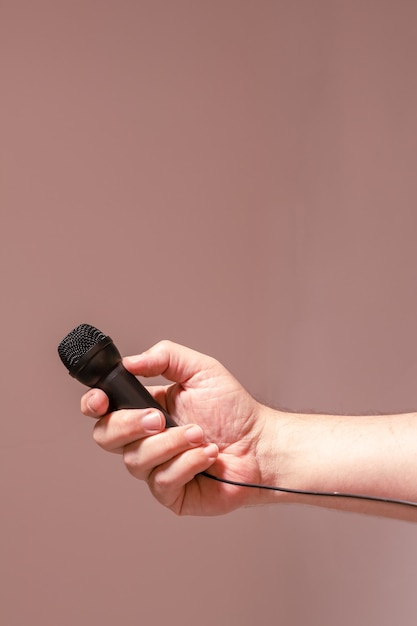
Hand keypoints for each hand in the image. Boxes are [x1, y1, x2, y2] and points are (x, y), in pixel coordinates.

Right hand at [81, 341, 277, 515]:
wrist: (261, 443)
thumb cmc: (234, 410)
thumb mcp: (200, 370)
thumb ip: (164, 357)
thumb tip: (130, 361)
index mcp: (144, 408)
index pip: (103, 409)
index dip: (92, 405)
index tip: (100, 400)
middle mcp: (145, 439)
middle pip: (105, 437)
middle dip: (130, 425)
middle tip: (160, 418)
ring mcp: (155, 468)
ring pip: (135, 461)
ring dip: (171, 444)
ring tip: (200, 435)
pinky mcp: (171, 493)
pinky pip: (162, 481)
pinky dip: (188, 464)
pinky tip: (208, 455)